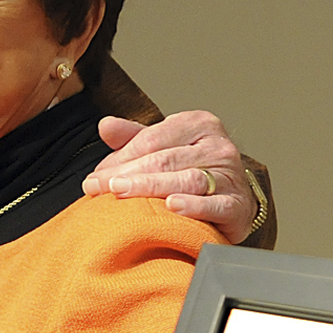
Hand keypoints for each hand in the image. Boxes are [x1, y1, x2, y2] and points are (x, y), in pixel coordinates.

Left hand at [81, 111, 256, 241]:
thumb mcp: (163, 148)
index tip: (94, 177)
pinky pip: (215, 205)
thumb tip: (105, 126)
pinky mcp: (238, 205)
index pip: (152, 139)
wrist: (233, 202)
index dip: (120, 158)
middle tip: (98, 188)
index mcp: (198, 124)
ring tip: (123, 193)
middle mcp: (218, 145)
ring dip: (151, 188)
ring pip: (186, 180)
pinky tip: (173, 207)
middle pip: (165, 160)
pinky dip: (194, 206)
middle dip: (127, 175)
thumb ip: (134, 138)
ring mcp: (231, 175)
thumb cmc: (192, 170)